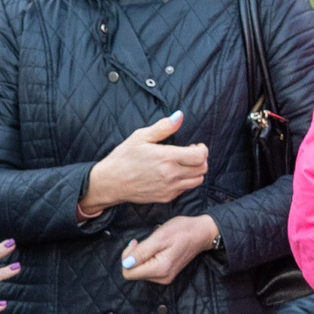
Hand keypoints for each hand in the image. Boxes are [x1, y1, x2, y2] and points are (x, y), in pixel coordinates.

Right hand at [78, 113, 205, 215]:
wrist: (111, 182)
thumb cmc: (124, 157)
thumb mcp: (141, 137)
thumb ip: (163, 127)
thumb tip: (179, 116)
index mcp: (166, 157)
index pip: (200, 156)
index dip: (202, 149)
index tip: (195, 145)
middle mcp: (171, 175)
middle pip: (202, 169)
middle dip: (200, 159)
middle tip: (190, 153)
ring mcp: (169, 188)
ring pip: (197, 181)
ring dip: (195, 171)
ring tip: (183, 164)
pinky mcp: (166, 197)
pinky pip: (185, 189)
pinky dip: (185, 181)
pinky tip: (174, 174)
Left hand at [120, 215, 220, 284]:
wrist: (202, 233)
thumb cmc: (182, 231)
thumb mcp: (159, 237)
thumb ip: (141, 252)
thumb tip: (126, 263)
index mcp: (160, 269)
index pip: (128, 272)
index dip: (127, 256)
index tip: (136, 243)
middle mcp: (162, 278)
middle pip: (133, 273)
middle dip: (134, 256)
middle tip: (144, 242)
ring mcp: (164, 277)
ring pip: (139, 271)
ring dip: (141, 257)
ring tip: (153, 244)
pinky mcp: (166, 274)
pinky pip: (147, 269)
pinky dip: (147, 259)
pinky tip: (156, 249)